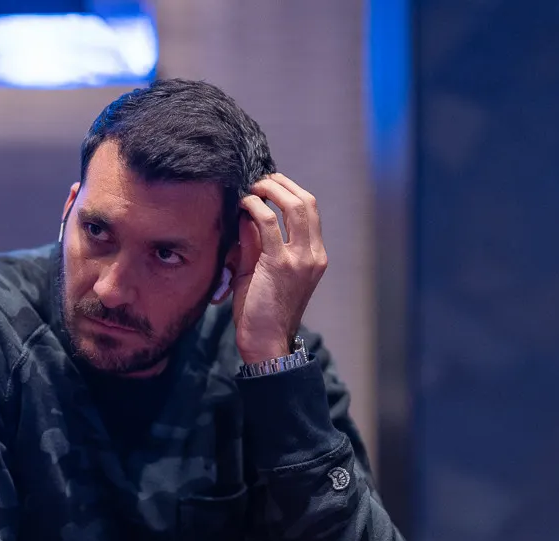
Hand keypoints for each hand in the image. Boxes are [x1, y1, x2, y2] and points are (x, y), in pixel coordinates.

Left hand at [233, 174, 328, 362]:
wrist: (265, 341)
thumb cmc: (260, 310)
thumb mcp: (260, 270)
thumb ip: (256, 242)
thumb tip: (246, 213)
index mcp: (315, 256)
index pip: (309, 211)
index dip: (290, 191)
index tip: (268, 185)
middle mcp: (313, 254)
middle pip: (306, 202)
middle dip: (281, 184)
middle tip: (259, 180)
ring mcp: (300, 259)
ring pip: (293, 206)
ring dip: (270, 190)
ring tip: (251, 188)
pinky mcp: (280, 264)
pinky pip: (269, 223)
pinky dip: (255, 208)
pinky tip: (243, 206)